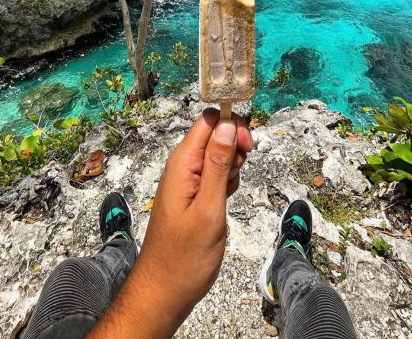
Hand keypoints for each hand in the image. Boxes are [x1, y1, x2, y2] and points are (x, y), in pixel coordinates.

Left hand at [88, 108, 252, 338]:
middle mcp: (183, 165)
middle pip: (215, 133)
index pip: (209, 120)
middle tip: (235, 177)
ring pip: (218, 154)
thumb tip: (227, 124)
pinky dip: (226, 183)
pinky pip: (215, 173)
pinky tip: (223, 202)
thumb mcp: (208, 209)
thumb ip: (218, 164)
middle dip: (235, 148)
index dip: (231, 125)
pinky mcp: (193, 193)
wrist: (164, 290)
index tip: (247, 148)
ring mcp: (187, 179)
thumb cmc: (184, 257)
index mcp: (183, 162)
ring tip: (226, 195)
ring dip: (232, 167)